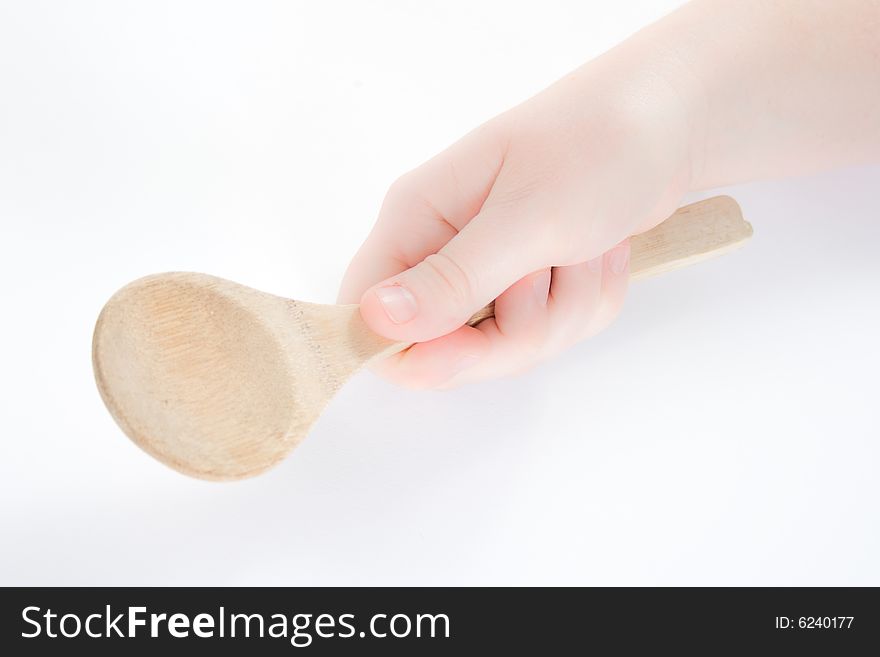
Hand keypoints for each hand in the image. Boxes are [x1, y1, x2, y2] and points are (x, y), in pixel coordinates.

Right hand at [338, 60, 694, 388]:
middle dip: (514, 331)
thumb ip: (455, 278)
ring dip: (561, 311)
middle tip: (553, 275)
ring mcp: (487, 271)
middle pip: (442, 347)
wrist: (671, 123)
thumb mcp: (529, 217)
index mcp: (418, 219)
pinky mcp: (527, 285)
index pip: (367, 311)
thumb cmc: (598, 147)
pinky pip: (544, 334)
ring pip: (503, 345)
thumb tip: (375, 319)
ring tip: (586, 250)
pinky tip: (599, 256)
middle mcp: (442, 248)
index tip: (470, 345)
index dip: (408, 349)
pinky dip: (583, 304)